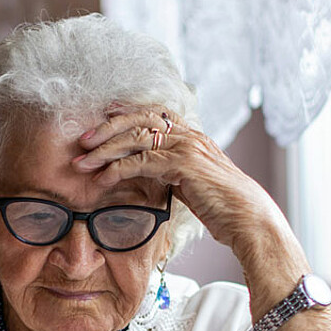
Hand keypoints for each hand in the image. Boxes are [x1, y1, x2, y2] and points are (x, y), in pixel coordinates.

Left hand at [72, 104, 301, 270]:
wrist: (248, 219)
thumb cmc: (223, 207)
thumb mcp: (193, 183)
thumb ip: (173, 172)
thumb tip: (150, 174)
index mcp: (192, 137)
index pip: (154, 113)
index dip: (127, 111)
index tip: (104, 114)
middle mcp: (190, 136)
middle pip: (140, 119)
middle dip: (107, 127)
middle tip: (83, 140)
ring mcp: (188, 148)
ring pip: (136, 138)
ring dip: (105, 149)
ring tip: (83, 161)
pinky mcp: (184, 165)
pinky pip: (142, 162)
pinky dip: (118, 169)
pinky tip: (102, 179)